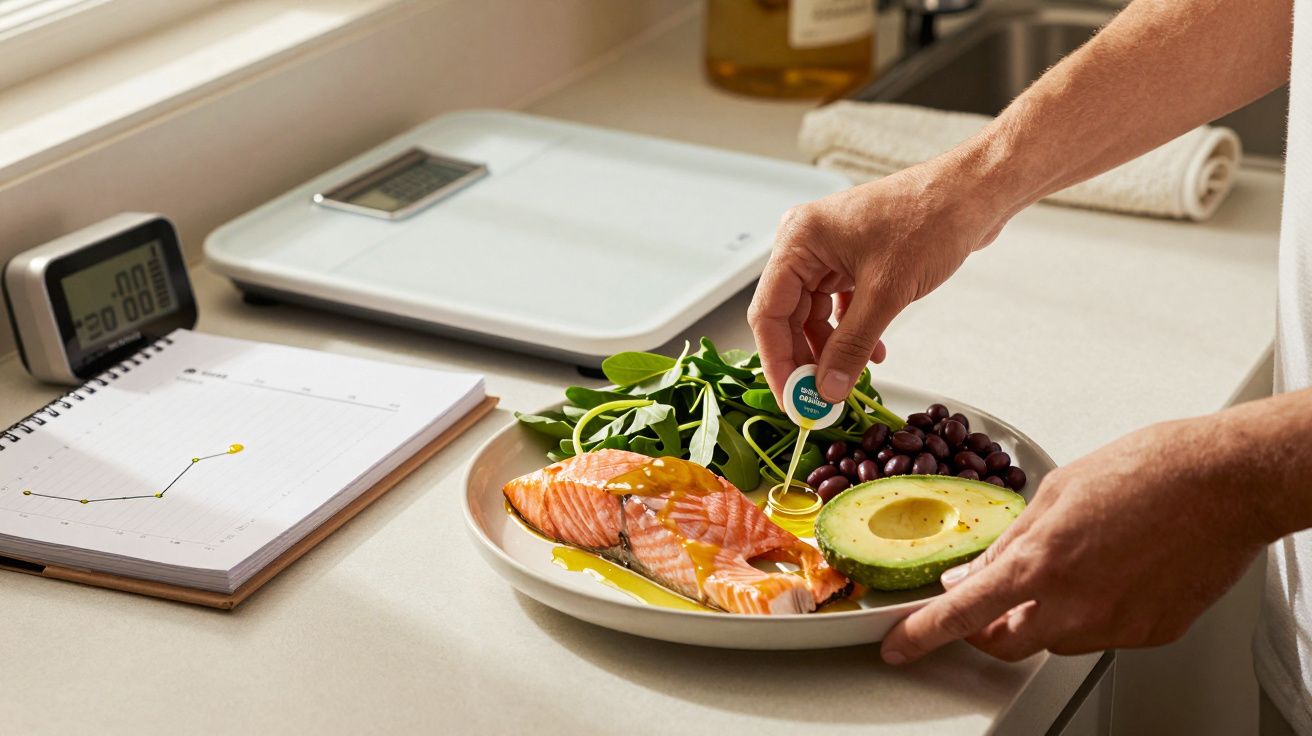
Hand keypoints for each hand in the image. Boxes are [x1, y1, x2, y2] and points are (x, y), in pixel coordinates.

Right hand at [748, 156, 1012, 402]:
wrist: (974, 192)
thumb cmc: (931, 219)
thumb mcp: (887, 293)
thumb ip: (851, 346)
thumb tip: (827, 389)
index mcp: (799, 240)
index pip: (768, 313)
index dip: (777, 362)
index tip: (793, 401)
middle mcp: (806, 244)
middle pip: (787, 317)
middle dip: (804, 360)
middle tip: (818, 401)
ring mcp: (829, 252)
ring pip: (813, 315)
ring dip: (830, 350)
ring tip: (846, 382)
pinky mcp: (852, 259)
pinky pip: (838, 306)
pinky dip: (851, 333)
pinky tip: (872, 354)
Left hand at [879, 417, 1280, 664]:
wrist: (1226, 482)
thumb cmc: (1148, 471)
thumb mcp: (1055, 491)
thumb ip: (1008, 542)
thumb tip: (973, 574)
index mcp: (1042, 563)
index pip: (963, 614)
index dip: (923, 635)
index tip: (899, 646)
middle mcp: (1076, 605)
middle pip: (1006, 643)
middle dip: (985, 630)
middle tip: (983, 603)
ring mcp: (1116, 626)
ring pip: (1056, 640)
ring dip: (1042, 616)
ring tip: (1069, 566)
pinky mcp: (1151, 633)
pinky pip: (1103, 635)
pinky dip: (1092, 612)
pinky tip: (1111, 572)